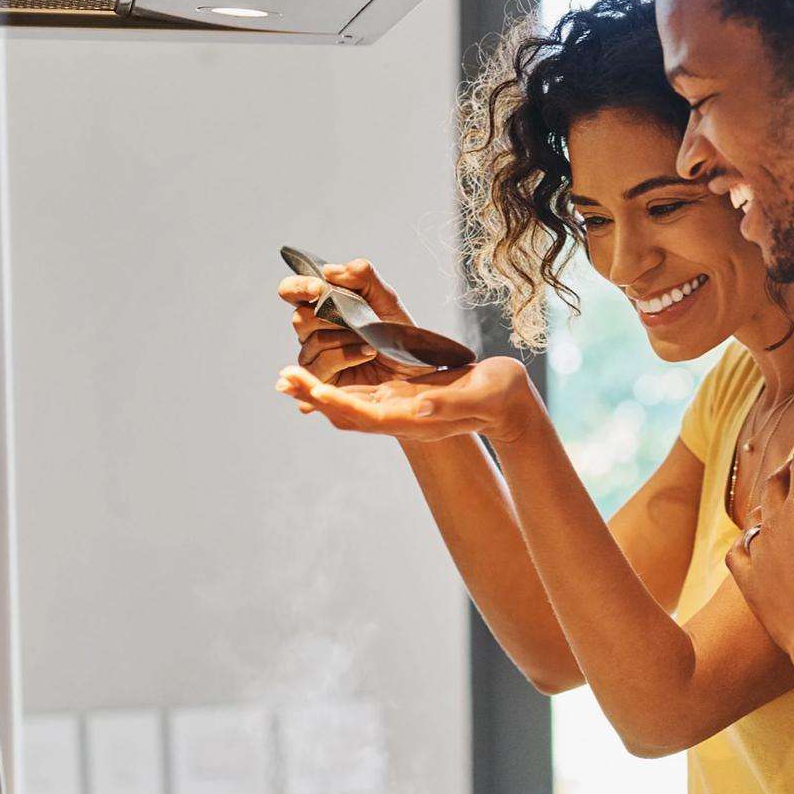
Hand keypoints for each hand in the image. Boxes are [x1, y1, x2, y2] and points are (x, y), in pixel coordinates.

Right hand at [276, 257, 434, 387]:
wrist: (414, 367)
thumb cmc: (397, 333)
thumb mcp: (386, 298)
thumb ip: (362, 276)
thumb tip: (329, 270)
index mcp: (321, 306)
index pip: (291, 291)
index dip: (298, 288)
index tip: (318, 288)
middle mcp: (311, 330)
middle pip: (300, 317)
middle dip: (334, 317)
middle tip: (359, 321)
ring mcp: (313, 356)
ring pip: (314, 340)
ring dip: (348, 338)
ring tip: (371, 340)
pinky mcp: (320, 379)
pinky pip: (324, 362)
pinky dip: (349, 355)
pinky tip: (368, 353)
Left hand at [277, 355, 544, 444]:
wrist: (511, 404)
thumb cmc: (501, 397)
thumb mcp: (482, 395)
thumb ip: (451, 403)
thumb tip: (419, 404)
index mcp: (416, 418)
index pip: (365, 414)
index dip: (335, 402)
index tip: (308, 388)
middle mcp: (401, 417)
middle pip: (346, 412)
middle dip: (313, 396)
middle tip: (282, 377)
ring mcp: (399, 408)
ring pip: (348, 404)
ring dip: (317, 392)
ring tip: (288, 376)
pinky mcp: (401, 396)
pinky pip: (359, 394)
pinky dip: (335, 386)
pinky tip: (318, 374)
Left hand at [724, 418, 793, 693]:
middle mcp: (777, 521)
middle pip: (776, 482)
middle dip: (789, 467)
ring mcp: (760, 553)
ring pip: (757, 517)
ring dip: (768, 506)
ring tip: (779, 503)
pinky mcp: (751, 582)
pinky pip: (739, 553)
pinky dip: (747, 543)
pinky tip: (753, 544)